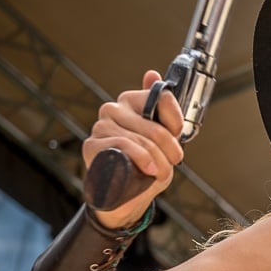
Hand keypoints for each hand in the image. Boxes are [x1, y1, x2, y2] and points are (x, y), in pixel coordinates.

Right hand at [82, 70, 184, 228]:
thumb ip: (163, 109)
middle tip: (175, 160)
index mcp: (132, 101)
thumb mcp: (164, 138)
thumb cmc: (147, 164)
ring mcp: (101, 126)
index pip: (161, 97)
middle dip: (170, 147)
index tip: (178, 136)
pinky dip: (141, 158)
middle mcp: (114, 109)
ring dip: (159, 159)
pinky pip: (124, 145)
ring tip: (160, 171)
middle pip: (154, 123)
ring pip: (142, 138)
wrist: (127, 196)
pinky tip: (148, 168)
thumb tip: (151, 74)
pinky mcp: (92, 145)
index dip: (175, 121)